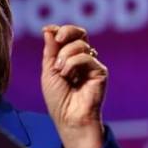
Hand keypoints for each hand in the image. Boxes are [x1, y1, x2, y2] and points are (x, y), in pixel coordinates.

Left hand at [40, 24, 107, 147]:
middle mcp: (82, 59)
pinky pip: (86, 56)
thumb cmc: (58, 99)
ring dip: (65, 55)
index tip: (47, 29)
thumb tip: (48, 30)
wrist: (68, 117)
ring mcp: (92, 64)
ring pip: (81, 45)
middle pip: (80, 33)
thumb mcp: (49, 72)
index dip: (59, 30)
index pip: (68, 37)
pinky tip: (68, 76)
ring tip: (60, 72)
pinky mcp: (100, 71)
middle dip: (67, 32)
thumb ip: (50, 51)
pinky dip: (73, 63)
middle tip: (58, 38)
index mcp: (69, 59)